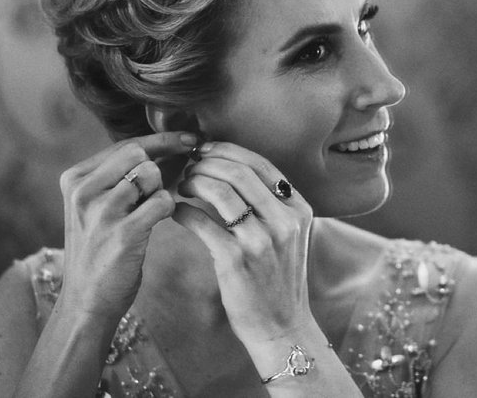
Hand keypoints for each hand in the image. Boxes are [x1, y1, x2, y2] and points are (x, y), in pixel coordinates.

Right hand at [57, 132, 194, 321]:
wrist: (87, 300)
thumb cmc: (102, 246)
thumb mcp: (100, 204)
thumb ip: (126, 174)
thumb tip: (176, 144)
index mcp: (75, 178)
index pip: (126, 144)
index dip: (162, 140)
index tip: (192, 139)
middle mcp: (82, 190)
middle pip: (138, 154)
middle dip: (156, 171)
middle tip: (153, 195)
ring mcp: (100, 212)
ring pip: (150, 174)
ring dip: (159, 191)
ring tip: (146, 213)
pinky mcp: (122, 233)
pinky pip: (163, 201)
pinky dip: (168, 209)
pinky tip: (157, 223)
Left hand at [172, 142, 314, 344]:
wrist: (282, 326)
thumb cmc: (278, 278)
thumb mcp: (290, 236)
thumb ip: (272, 205)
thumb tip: (234, 170)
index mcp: (298, 209)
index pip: (261, 164)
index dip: (228, 151)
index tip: (205, 150)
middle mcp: (284, 220)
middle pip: (240, 172)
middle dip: (207, 163)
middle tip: (189, 167)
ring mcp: (261, 240)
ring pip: (222, 192)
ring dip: (195, 182)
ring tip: (182, 186)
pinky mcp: (236, 260)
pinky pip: (202, 223)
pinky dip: (184, 211)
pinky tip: (177, 211)